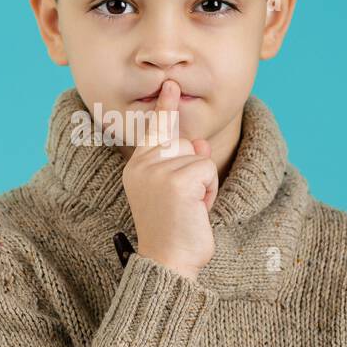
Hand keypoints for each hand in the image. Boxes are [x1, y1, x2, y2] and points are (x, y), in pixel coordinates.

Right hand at [121, 80, 218, 279]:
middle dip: (194, 169)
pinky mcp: (177, 180)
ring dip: (203, 183)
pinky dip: (209, 191)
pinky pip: (207, 169)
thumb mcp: (177, 191)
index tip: (171, 84)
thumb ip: (184, 163)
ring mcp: (158, 171)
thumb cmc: (173, 230)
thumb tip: (198, 142)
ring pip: (198, 156)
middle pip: (183, 142)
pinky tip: (195, 209)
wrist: (168, 261)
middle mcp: (142, 165)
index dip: (165, 107)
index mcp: (137, 167)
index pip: (155, 129)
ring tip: (188, 208)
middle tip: (184, 202)